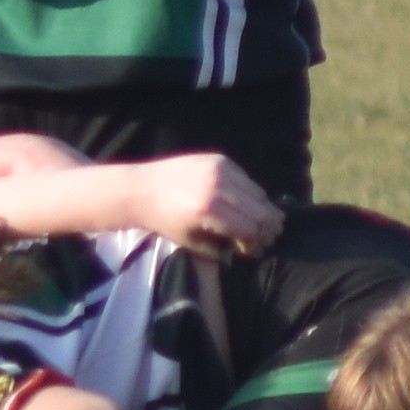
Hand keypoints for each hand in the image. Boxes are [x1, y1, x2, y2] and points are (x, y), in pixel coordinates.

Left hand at [130, 152, 283, 254]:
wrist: (141, 188)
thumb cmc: (164, 220)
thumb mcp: (192, 241)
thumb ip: (222, 247)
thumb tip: (248, 249)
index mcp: (210, 210)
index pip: (251, 229)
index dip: (258, 243)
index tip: (256, 250)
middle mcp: (218, 186)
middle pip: (261, 210)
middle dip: (267, 228)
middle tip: (267, 237)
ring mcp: (220, 169)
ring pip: (258, 193)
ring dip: (263, 210)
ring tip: (260, 222)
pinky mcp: (219, 158)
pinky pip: (246, 178)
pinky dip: (250, 193)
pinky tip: (245, 204)